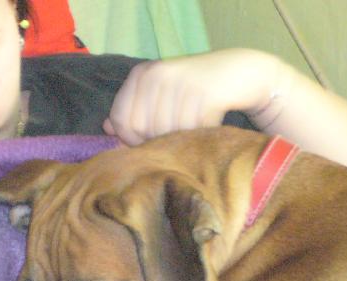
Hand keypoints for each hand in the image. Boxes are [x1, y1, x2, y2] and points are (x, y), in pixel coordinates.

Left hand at [103, 48, 282, 144]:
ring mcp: (180, 84)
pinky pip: (193, 132)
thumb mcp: (161, 94)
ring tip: (193, 129)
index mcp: (141, 75)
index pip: (120, 120)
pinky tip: (208, 125)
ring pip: (168, 134)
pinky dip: (201, 135)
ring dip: (182, 141)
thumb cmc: (194, 91)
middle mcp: (157, 75)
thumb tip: (107, 128)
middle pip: (143, 131)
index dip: (132, 139)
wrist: (238, 72)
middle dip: (159, 141)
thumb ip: (134, 110)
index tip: (150, 141)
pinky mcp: (205, 94)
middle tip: (177, 136)